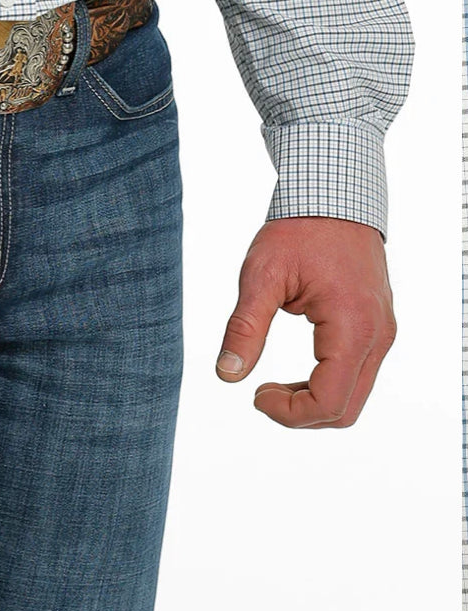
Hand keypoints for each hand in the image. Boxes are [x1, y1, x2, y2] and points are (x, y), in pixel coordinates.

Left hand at [214, 216, 395, 427]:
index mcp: (353, 326)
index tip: (254, 394)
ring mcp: (383, 333)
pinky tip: (296, 373)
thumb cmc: (298, 228)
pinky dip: (328, 385)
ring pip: (354, 397)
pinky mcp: (379, 328)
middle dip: (300, 414)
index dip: (288, 412)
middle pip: (346, 410)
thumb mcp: (261, 274)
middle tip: (261, 392)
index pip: (329, 402)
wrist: (335, 196)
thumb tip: (226, 374)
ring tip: (273, 384)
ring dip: (313, 402)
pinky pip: (359, 375)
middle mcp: (378, 336)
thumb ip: (245, 326)